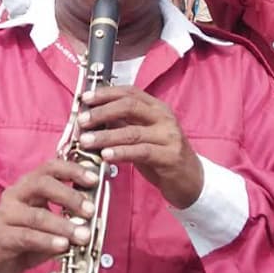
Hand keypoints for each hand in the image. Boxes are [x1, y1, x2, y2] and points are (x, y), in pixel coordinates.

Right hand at [0, 159, 97, 272]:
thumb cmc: (26, 237)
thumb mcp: (49, 224)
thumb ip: (67, 218)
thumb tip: (93, 219)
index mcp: (28, 185)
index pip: (50, 168)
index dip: (73, 170)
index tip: (94, 179)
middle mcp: (15, 194)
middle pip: (42, 185)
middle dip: (69, 196)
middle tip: (90, 211)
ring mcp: (6, 215)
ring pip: (37, 216)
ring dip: (63, 226)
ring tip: (83, 236)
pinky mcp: (2, 236)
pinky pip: (28, 237)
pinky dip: (48, 241)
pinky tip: (63, 246)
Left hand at [78, 86, 203, 208]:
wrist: (191, 180)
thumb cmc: (161, 156)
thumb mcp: (142, 135)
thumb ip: (122, 123)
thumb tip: (92, 116)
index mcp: (156, 108)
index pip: (129, 92)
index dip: (105, 93)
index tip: (84, 99)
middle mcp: (164, 118)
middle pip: (129, 106)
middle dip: (102, 112)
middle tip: (82, 121)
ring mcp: (169, 136)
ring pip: (132, 131)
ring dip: (105, 136)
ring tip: (85, 141)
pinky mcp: (170, 157)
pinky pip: (141, 152)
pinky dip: (121, 152)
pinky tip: (106, 155)